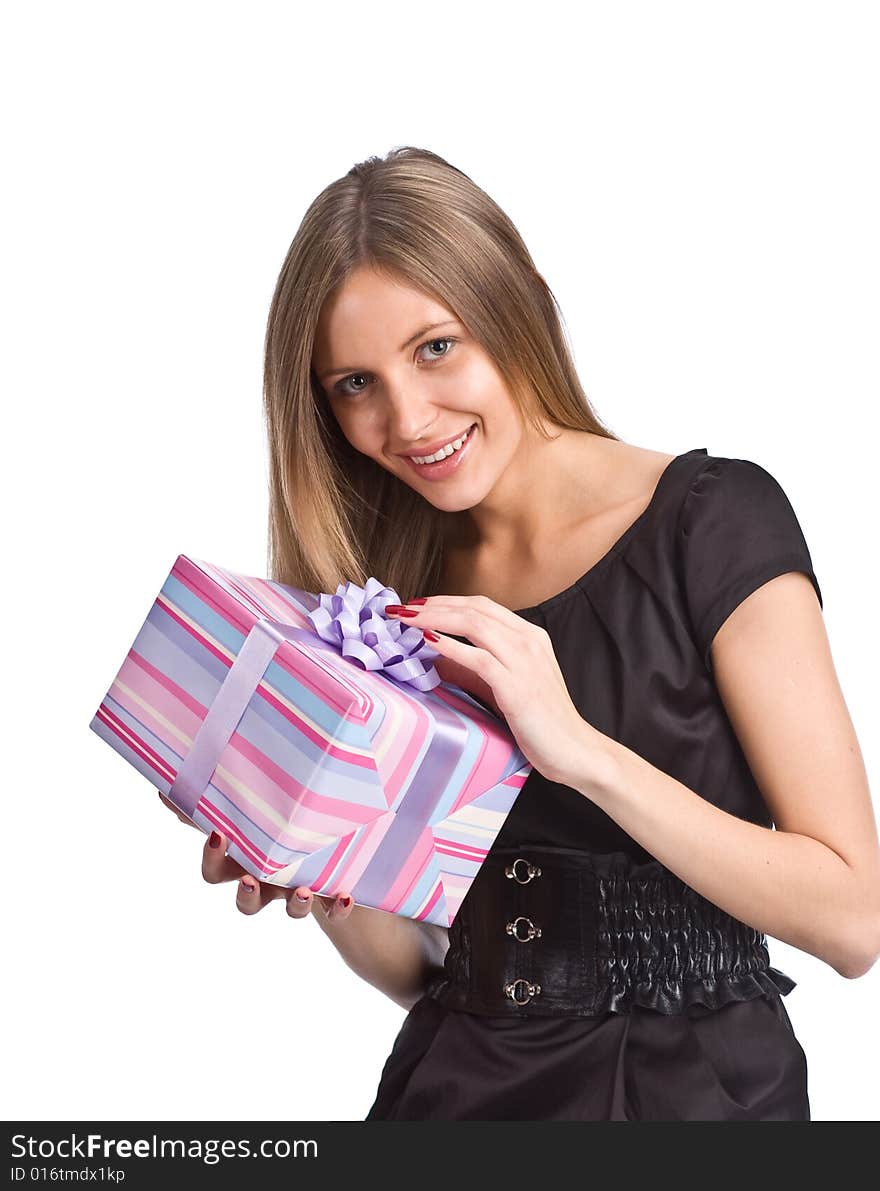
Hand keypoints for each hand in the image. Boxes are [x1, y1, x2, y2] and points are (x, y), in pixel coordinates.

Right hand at [156, 791, 355, 920]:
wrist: (323, 841)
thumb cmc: (272, 821)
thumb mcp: (245, 810)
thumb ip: (210, 800)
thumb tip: (165, 786)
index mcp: (243, 861)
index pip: (215, 872)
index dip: (212, 858)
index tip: (218, 834)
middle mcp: (268, 881)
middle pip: (247, 902)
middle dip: (247, 895)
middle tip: (251, 880)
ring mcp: (297, 890)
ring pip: (291, 910)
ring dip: (295, 905)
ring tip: (302, 890)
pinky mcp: (328, 893)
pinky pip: (333, 910)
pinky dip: (338, 907)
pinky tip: (344, 895)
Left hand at [385, 595, 600, 785]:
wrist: (574, 750)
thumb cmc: (541, 721)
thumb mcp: (506, 685)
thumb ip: (476, 667)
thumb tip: (436, 657)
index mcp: (530, 636)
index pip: (482, 605)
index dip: (446, 601)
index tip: (417, 605)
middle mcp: (528, 641)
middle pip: (474, 608)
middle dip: (433, 605)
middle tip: (401, 609)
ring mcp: (524, 661)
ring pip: (474, 624)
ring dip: (435, 619)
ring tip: (406, 621)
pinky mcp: (517, 686)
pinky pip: (479, 658)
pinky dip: (451, 646)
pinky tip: (429, 642)